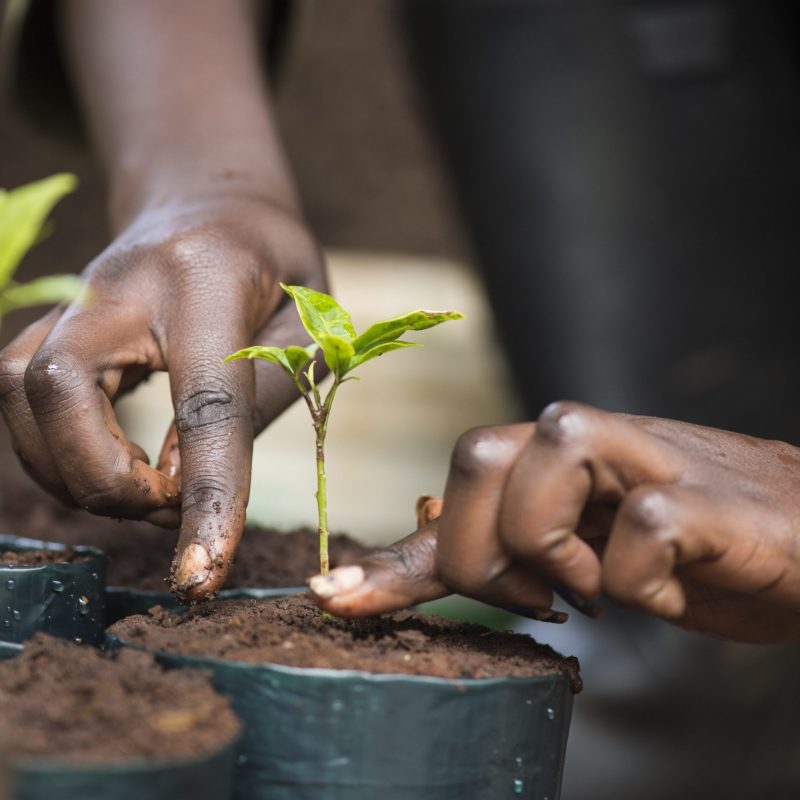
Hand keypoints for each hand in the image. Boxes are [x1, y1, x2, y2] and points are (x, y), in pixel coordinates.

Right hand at [0, 194, 324, 598]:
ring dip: (73, 471)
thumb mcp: (309, 325)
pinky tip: (113, 463)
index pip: (204, 402)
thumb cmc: (279, 269)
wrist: (214, 202)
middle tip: (165, 502)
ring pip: (18, 395)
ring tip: (147, 487)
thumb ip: (258, 401)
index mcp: (212, 279)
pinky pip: (18, 397)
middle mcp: (124, 281)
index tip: (201, 574)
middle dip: (102, 477)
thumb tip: (180, 483)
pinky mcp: (54, 319)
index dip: (205, 495)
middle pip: (56, 387)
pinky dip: (57, 453)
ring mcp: (75, 296)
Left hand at [311, 402, 799, 642]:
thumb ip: (501, 545)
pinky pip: (638, 536)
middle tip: (539, 597)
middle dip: (483, 556)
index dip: (394, 555)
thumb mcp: (581, 550)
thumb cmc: (684, 544)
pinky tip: (665, 589)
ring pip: (540, 481)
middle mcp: (584, 439)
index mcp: (550, 453)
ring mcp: (642, 458)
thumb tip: (407, 554)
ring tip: (597, 587)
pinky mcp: (702, 497)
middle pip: (474, 461)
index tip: (336, 598)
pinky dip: (640, 587)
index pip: (453, 484)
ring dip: (556, 558)